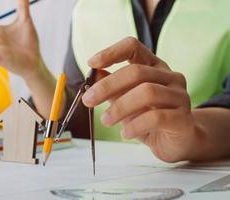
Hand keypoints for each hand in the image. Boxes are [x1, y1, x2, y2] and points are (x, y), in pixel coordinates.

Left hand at [82, 37, 196, 162]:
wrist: (177, 141)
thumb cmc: (148, 117)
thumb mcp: (125, 100)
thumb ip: (112, 87)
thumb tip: (94, 74)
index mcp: (153, 66)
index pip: (134, 47)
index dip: (112, 52)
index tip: (91, 63)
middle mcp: (170, 77)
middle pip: (137, 72)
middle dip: (107, 86)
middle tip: (88, 100)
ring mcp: (180, 96)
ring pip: (147, 93)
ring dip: (120, 107)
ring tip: (106, 120)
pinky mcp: (183, 118)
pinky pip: (157, 118)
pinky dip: (135, 125)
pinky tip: (125, 133)